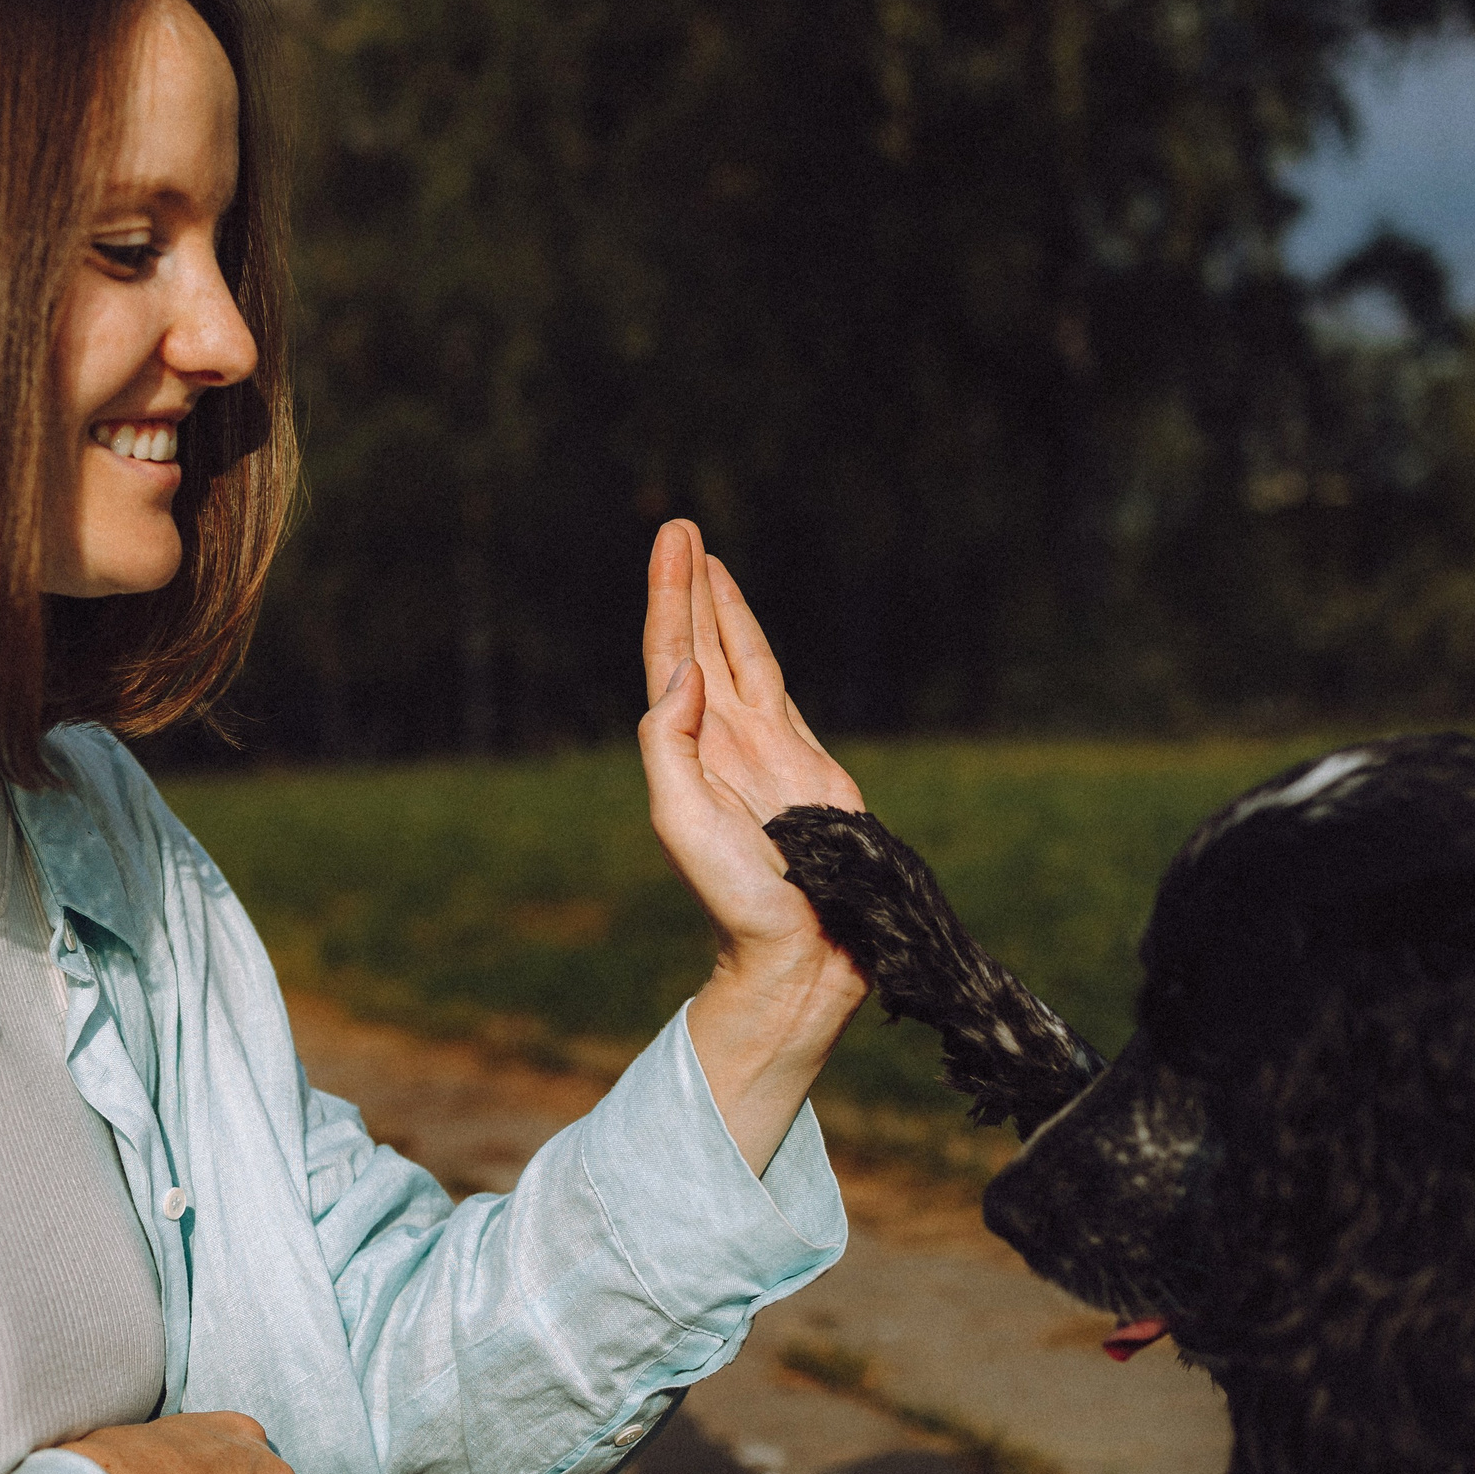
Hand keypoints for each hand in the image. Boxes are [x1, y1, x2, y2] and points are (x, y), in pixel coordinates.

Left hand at [640, 520, 863, 958]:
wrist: (798, 947)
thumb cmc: (737, 895)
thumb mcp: (681, 819)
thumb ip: (671, 741)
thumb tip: (686, 667)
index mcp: (685, 748)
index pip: (671, 655)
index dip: (669, 597)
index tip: (672, 542)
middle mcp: (720, 738)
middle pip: (697, 642)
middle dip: (687, 585)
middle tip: (679, 526)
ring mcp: (763, 746)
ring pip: (735, 655)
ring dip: (719, 606)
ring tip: (706, 556)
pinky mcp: (805, 759)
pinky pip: (775, 686)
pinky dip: (756, 647)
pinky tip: (743, 626)